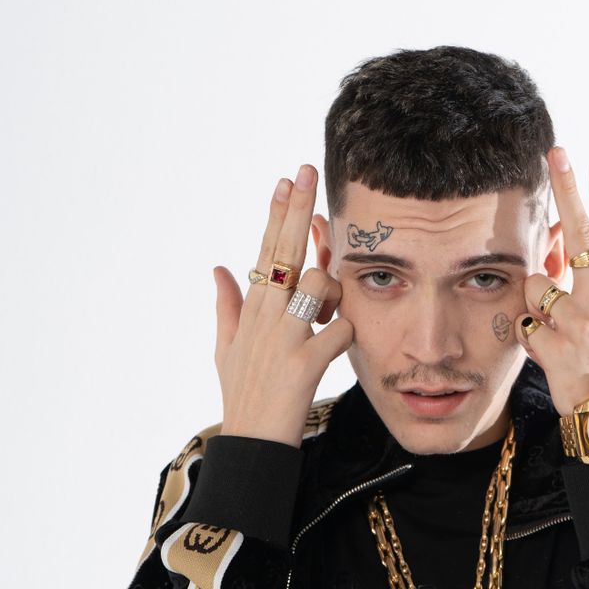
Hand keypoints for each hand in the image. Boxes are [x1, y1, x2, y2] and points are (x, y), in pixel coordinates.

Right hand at [212, 165, 352, 447]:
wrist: (252, 442)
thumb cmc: (243, 391)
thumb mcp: (227, 347)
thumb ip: (226, 305)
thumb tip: (218, 266)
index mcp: (252, 307)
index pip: (266, 249)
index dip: (277, 213)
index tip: (286, 179)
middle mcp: (264, 315)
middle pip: (285, 251)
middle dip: (297, 208)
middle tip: (307, 169)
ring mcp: (283, 337)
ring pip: (318, 285)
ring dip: (333, 295)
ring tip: (325, 319)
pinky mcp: (304, 363)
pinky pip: (340, 330)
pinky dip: (346, 335)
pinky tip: (338, 346)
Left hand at [515, 148, 588, 416]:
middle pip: (582, 235)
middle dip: (568, 191)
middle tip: (556, 153)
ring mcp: (579, 325)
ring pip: (540, 283)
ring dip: (538, 298)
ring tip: (556, 326)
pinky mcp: (554, 349)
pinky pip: (526, 323)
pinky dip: (530, 332)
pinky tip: (548, 350)